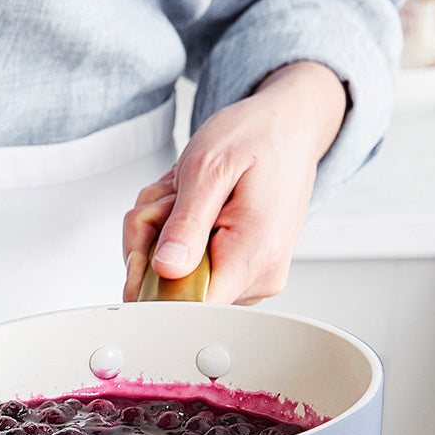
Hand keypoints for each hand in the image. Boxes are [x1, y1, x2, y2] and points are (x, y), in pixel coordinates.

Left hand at [123, 62, 346, 304]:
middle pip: (176, 292)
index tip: (145, 249)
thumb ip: (186, 223)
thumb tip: (166, 270)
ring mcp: (251, 279)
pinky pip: (189, 270)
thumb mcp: (209, 166)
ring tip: (186, 198)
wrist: (289, 128)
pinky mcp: (241, 275)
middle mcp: (258, 277)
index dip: (154, 285)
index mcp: (255, 254)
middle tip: (169, 200)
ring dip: (163, 236)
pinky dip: (176, 238)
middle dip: (153, 244)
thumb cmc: (256, 137)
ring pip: (176, 279)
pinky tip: (193, 211)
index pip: (192, 306)